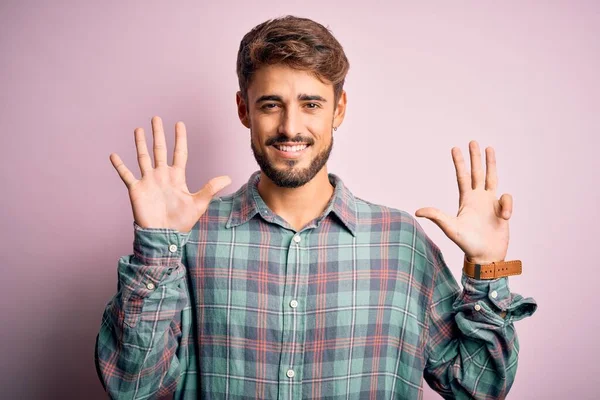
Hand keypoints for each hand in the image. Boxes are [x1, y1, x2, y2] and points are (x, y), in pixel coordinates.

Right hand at [109, 116, 230, 233]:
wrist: (165, 236)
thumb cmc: (182, 222)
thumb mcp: (199, 203)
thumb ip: (211, 188)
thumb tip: (228, 177)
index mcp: (177, 177)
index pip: (179, 153)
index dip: (180, 139)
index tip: (179, 123)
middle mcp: (162, 176)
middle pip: (160, 150)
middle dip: (158, 134)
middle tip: (156, 118)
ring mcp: (148, 182)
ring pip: (143, 158)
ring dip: (140, 143)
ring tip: (138, 129)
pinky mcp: (136, 190)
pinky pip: (126, 175)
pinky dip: (119, 166)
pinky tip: (113, 155)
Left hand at [415, 140, 511, 263]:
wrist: (485, 257)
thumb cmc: (467, 244)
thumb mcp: (450, 229)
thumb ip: (437, 217)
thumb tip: (417, 211)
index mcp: (465, 200)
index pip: (462, 177)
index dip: (459, 163)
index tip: (455, 148)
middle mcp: (478, 198)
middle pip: (477, 172)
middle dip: (475, 157)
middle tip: (473, 141)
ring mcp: (490, 204)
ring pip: (491, 178)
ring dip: (491, 163)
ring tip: (490, 148)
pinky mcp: (502, 211)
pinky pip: (506, 199)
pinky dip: (507, 205)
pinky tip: (504, 216)